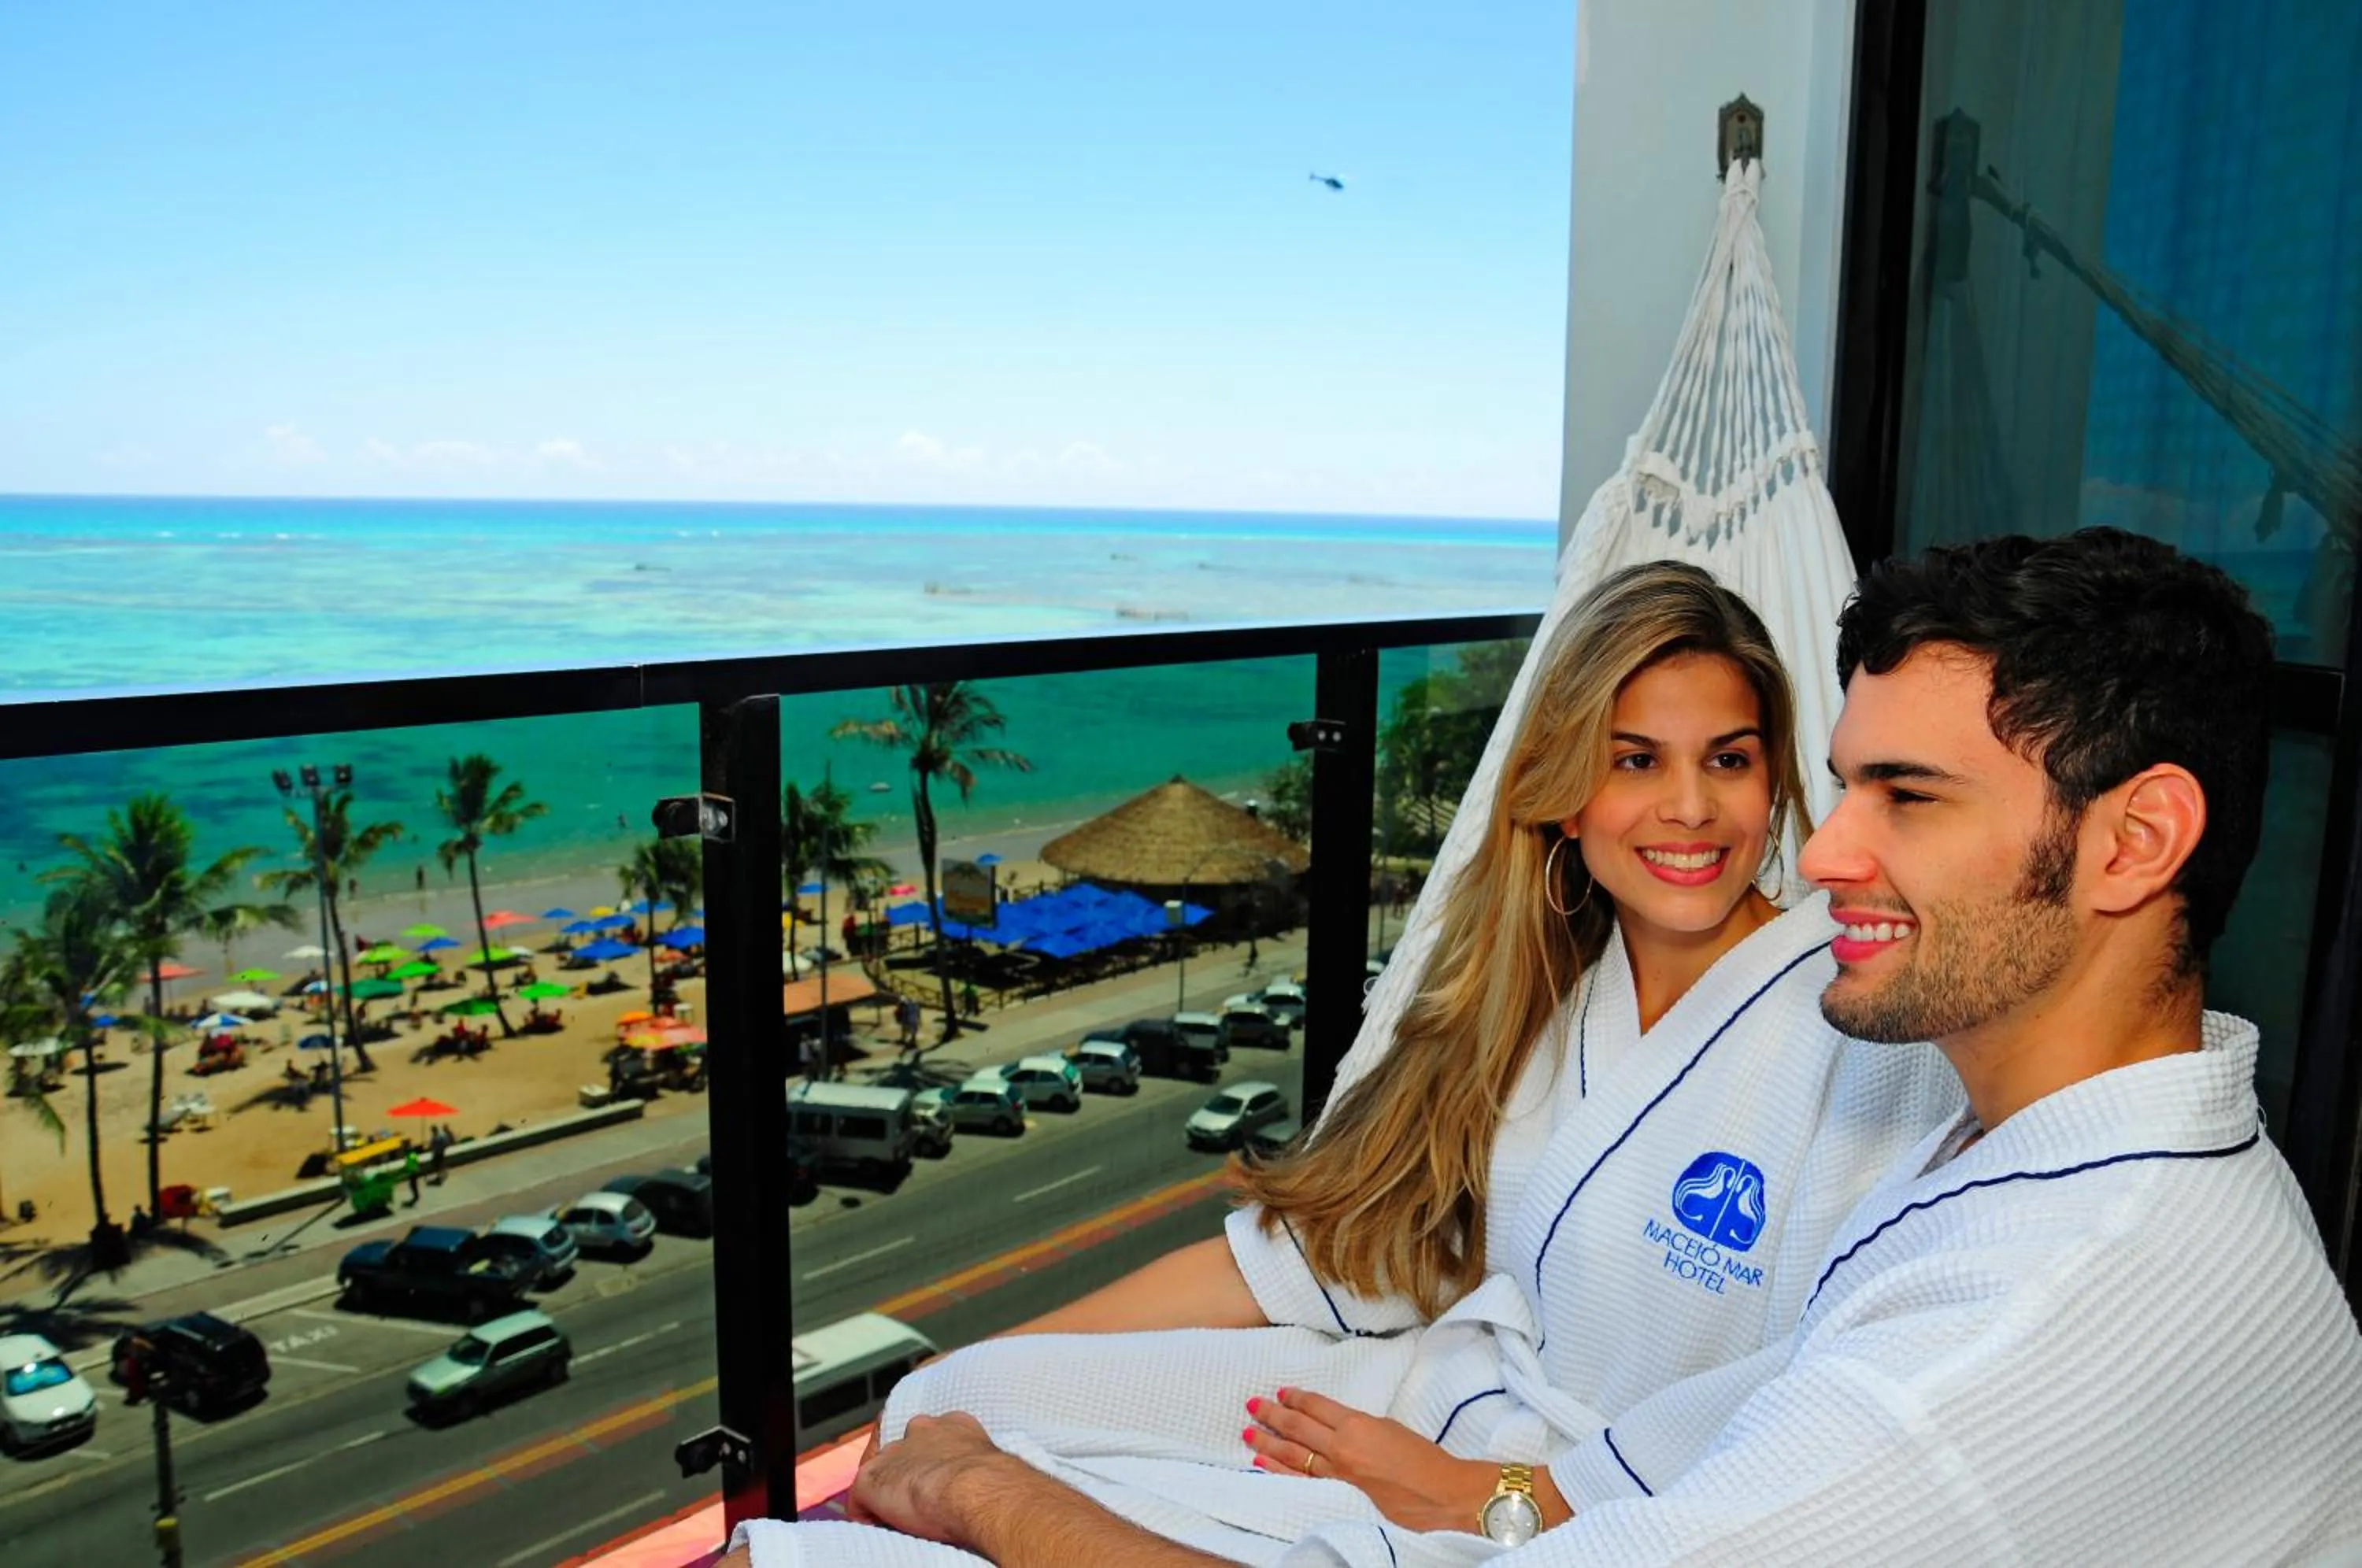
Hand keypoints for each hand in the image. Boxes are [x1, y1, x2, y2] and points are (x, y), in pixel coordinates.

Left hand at [845, 1411, 1012, 1545]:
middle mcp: (922, 1430)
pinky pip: (860, 1502)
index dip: (930, 1458)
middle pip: (902, 1449)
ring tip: (899, 1520)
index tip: (936, 1479)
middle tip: (917, 1500)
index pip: (932, 1433)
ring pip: (881, 1474)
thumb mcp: (992, 1465)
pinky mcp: (872, 1479)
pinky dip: (866, 1517)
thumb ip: (979, 1467)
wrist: (978, 1490)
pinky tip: (880, 1529)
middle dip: (906, 1471)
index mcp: (954, 1426)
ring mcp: (894, 1454)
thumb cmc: (996, 1486)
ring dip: (887, 1494)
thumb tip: (980, 1491)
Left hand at [1245, 1386, 1496, 1533]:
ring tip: (1248, 1432)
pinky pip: (1299, 1481)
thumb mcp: (1390, 1428)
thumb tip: (1339, 1427)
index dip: (1296, 1397)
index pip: (1316, 1406)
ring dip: (1267, 1441)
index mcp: (1357, 1424)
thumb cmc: (1424, 1460)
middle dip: (1271, 1414)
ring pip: (1291, 1454)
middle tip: (1252, 1404)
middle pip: (1296, 1427)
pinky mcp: (1337, 1496)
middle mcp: (1341, 1447)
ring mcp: (1336, 1474)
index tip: (1281, 1391)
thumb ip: (1359, 1426)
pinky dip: (1278, 1472)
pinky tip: (1262, 1464)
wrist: (1441, 1496)